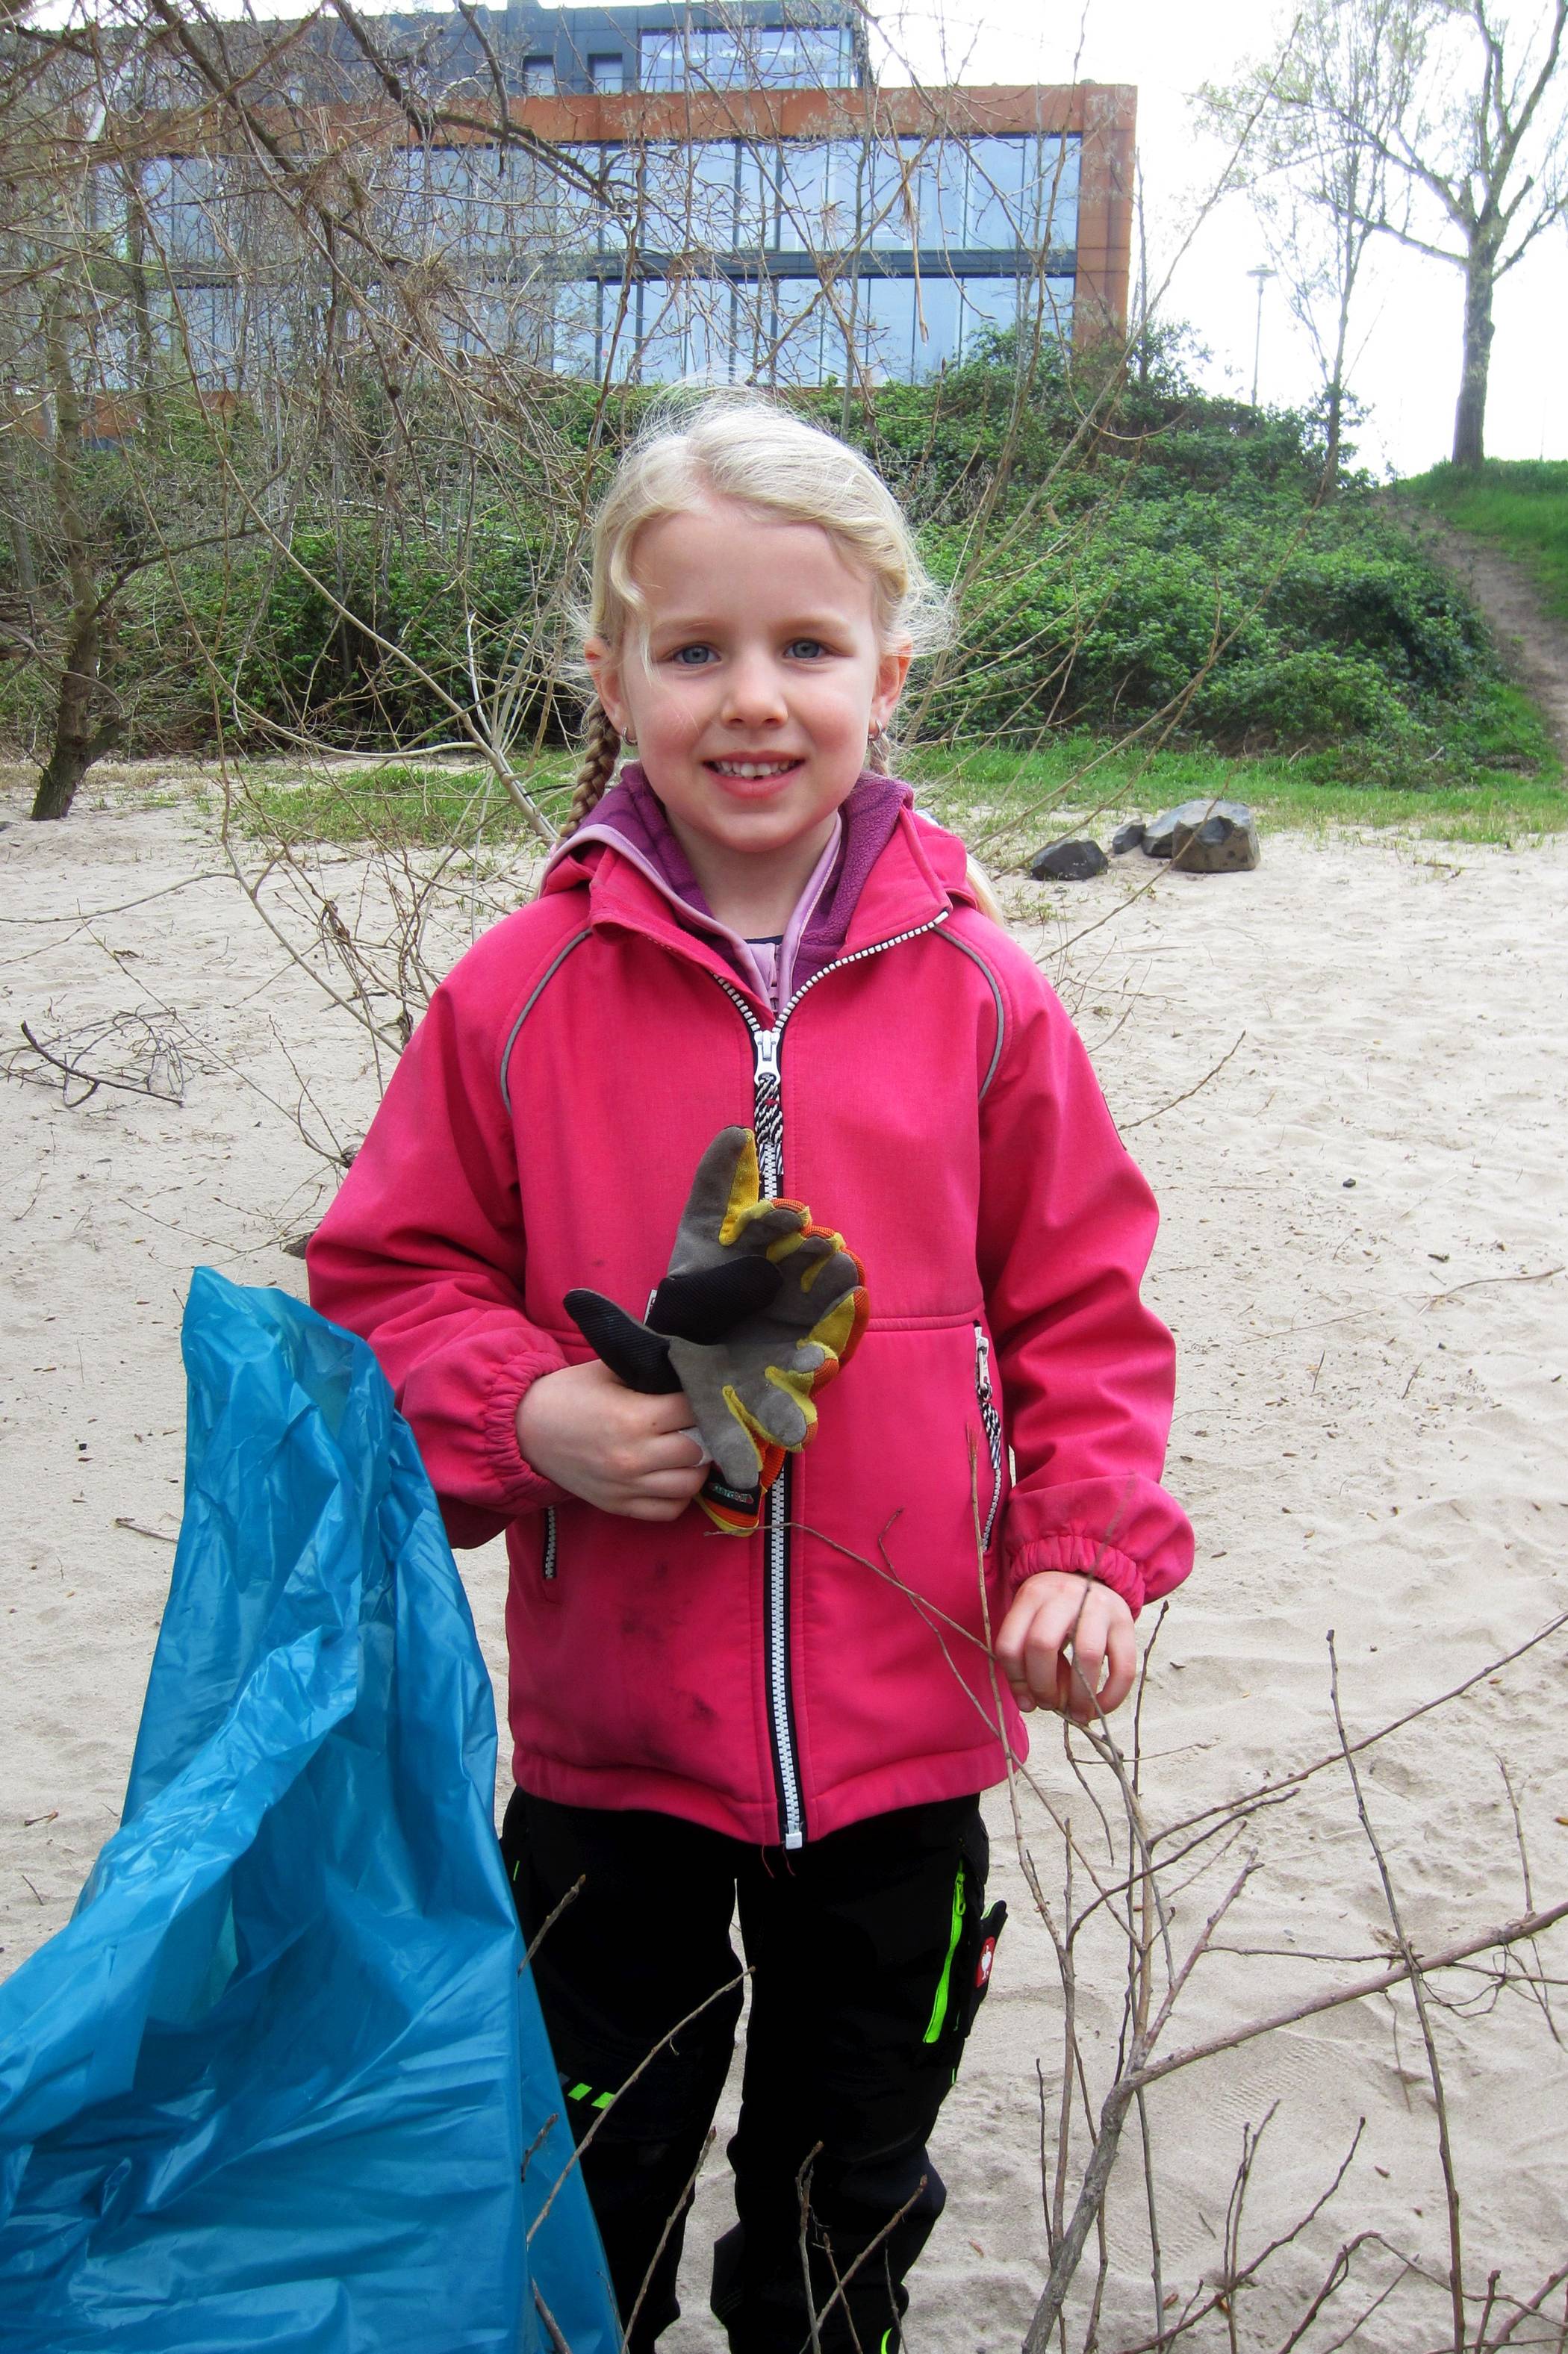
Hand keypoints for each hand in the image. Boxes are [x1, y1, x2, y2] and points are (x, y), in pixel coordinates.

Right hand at [517, 1359, 708, 1521]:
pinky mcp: (618, 1506)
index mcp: (633, 1417)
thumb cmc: (570, 1394)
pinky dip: (679, 1495)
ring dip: (696, 1466)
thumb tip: (690, 1373)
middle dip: (702, 1433)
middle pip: (698, 1450)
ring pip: (690, 1484)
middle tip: (697, 1423)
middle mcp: (634, 1457)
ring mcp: (627, 1487)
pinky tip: (673, 1476)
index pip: (694, 1410)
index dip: (702, 1399)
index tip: (701, 1394)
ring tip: (689, 1450)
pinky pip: (669, 1511)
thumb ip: (649, 1373)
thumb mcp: (609, 1370)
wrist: (525, 1430)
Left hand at [994, 1572, 1136, 1723]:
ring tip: (1077, 1713)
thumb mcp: (1033, 1620)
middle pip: (1042, 1644)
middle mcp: (1063, 1596)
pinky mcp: (1125, 1622)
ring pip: (1087, 1655)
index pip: (1010, 1643)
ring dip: (1079, 1695)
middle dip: (1043, 1686)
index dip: (1015, 1680)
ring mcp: (1098, 1607)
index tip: (1027, 1702)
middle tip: (1050, 1705)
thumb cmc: (1055, 1610)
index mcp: (1032, 1596)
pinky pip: (1123, 1667)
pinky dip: (1112, 1696)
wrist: (1092, 1578)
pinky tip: (1100, 1708)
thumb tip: (1031, 1703)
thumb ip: (1027, 1657)